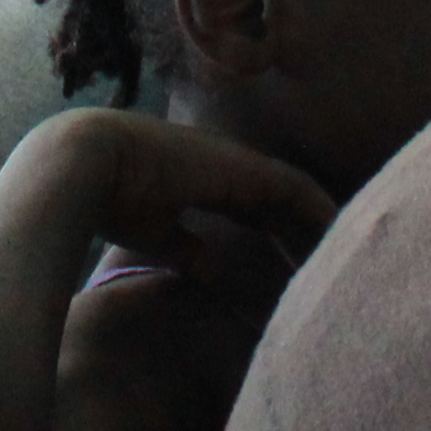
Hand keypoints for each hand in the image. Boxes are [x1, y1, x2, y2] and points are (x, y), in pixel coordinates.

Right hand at [20, 105, 341, 274]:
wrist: (83, 165)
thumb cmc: (107, 199)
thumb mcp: (151, 232)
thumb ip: (182, 247)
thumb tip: (208, 268)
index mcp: (200, 179)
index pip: (254, 207)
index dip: (278, 233)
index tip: (299, 265)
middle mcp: (224, 165)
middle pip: (280, 199)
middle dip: (305, 231)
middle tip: (333, 266)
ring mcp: (235, 162)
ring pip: (293, 194)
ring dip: (318, 224)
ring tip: (347, 255)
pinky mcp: (242, 169)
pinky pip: (295, 191)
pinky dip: (318, 213)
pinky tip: (337, 237)